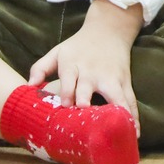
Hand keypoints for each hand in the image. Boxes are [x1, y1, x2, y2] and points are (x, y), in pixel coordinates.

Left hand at [27, 0, 143, 121]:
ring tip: (117, 132)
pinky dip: (133, 117)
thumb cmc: (78, 46)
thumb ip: (40, 67)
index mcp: (74, 64)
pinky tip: (134, 134)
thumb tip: (28, 87)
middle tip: (86, 117)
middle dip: (86, 101)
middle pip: (89, 87)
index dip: (67, 92)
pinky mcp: (125, 82)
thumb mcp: (58, 51)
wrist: (109, 30)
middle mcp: (93, 72)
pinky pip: (130, 101)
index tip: (66, 106)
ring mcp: (111, 78)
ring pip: (116, 96)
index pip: (69, 78)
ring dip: (116, 113)